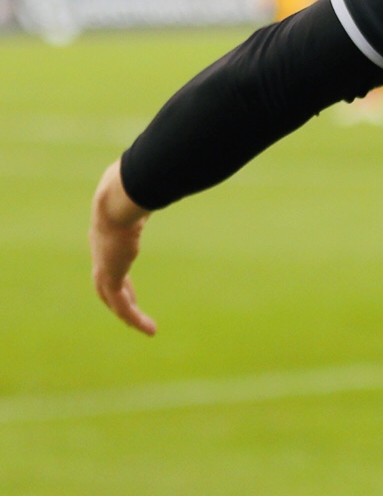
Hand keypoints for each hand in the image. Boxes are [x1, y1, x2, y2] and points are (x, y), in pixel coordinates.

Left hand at [90, 161, 156, 335]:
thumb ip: (152, 185)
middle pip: (106, 282)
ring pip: (112, 298)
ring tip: (146, 327)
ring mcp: (102, 265)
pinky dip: (133, 319)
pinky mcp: (110, 277)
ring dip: (128, 314)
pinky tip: (148, 327)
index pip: (111, 257)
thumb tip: (168, 168)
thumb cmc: (132, 188)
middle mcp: (101, 252)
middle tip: (132, 308)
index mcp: (106, 233)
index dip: (120, 271)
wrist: (117, 199)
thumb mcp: (143, 188)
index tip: (130, 281)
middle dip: (120, 295)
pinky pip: (121, 306)